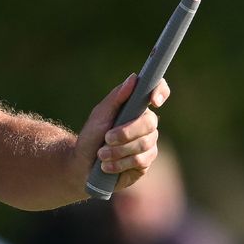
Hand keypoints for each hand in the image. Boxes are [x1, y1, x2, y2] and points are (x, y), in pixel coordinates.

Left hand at [76, 74, 168, 191]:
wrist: (83, 165)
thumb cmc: (91, 136)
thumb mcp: (99, 115)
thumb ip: (116, 97)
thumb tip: (134, 77)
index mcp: (136, 107)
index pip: (158, 92)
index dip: (161, 92)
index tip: (154, 101)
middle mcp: (146, 124)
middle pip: (150, 123)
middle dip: (125, 132)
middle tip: (106, 138)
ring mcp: (149, 143)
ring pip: (144, 144)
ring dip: (118, 150)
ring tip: (101, 154)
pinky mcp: (145, 161)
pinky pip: (140, 161)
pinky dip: (119, 163)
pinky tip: (107, 166)